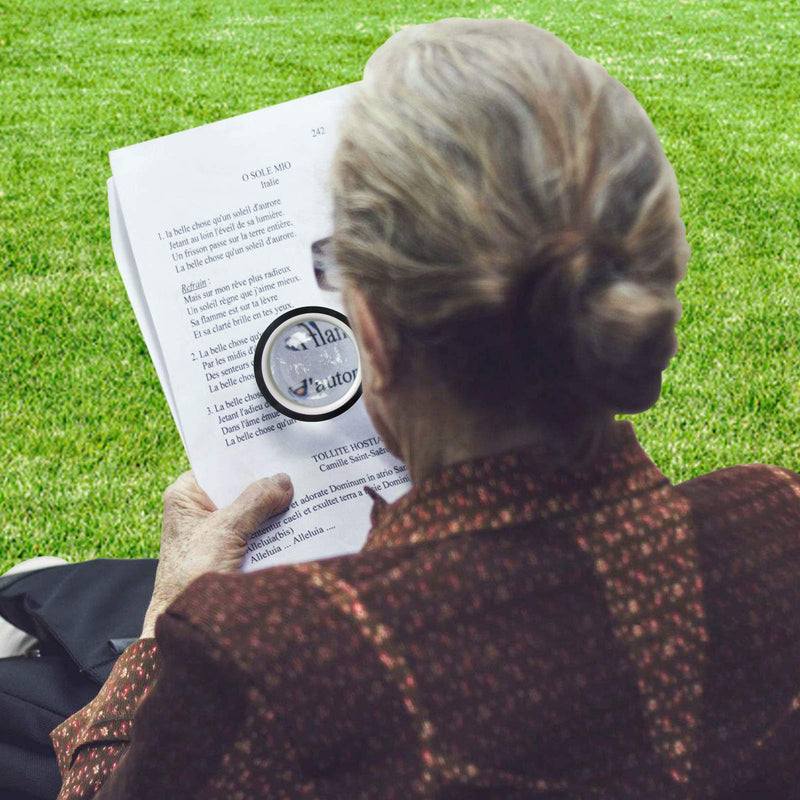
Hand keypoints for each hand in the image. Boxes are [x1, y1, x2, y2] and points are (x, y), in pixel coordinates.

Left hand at [141, 470, 292, 636]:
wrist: (186, 629)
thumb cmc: (192, 577)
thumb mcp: (226, 530)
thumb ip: (255, 501)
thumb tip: (282, 481)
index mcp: (186, 496)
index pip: (219, 464)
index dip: (245, 457)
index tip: (275, 447)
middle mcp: (199, 511)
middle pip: (238, 488)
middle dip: (266, 484)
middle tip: (298, 470)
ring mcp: (216, 533)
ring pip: (251, 511)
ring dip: (274, 508)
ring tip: (306, 493)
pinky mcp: (231, 553)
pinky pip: (257, 533)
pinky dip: (275, 530)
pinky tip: (299, 522)